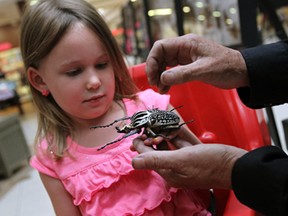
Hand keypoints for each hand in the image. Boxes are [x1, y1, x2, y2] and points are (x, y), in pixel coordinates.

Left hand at [132, 136, 246, 188]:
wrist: (235, 165)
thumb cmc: (210, 164)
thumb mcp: (180, 160)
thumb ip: (156, 159)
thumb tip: (134, 161)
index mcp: (168, 172)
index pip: (148, 157)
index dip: (141, 144)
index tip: (139, 131)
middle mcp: (174, 168)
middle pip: (158, 150)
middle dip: (154, 137)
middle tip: (151, 125)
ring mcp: (184, 161)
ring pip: (169, 145)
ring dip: (166, 134)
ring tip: (162, 123)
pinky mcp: (193, 155)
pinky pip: (181, 144)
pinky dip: (178, 136)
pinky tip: (177, 127)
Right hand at [146, 34, 248, 92]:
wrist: (242, 72)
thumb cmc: (227, 67)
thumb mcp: (203, 70)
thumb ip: (182, 74)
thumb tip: (162, 79)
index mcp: (187, 44)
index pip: (160, 47)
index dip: (152, 61)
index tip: (152, 76)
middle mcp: (184, 48)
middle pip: (160, 56)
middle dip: (155, 70)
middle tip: (155, 85)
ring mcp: (186, 57)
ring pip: (165, 64)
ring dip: (160, 76)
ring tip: (161, 89)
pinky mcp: (189, 65)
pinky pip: (173, 71)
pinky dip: (168, 79)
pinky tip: (167, 88)